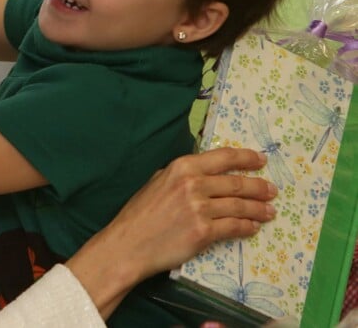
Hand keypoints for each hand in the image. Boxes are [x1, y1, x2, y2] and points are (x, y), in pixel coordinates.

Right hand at [66, 148, 275, 318]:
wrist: (129, 243)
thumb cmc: (140, 212)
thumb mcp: (158, 180)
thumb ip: (182, 174)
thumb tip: (206, 172)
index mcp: (182, 166)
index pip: (223, 157)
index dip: (246, 158)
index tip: (261, 160)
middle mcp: (193, 183)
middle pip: (236, 182)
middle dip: (258, 186)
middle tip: (272, 189)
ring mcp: (200, 208)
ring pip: (239, 205)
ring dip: (258, 208)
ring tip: (269, 210)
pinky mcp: (203, 232)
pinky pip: (233, 227)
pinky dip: (246, 227)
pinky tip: (252, 226)